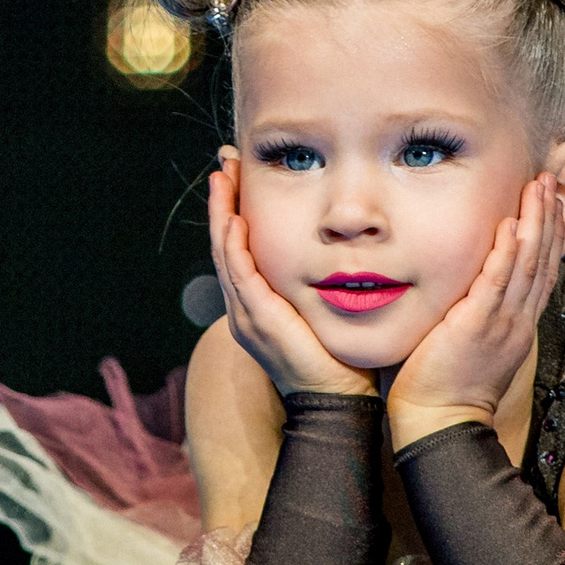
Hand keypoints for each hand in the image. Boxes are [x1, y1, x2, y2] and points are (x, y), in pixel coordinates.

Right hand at [207, 154, 376, 398]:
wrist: (338, 402)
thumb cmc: (339, 360)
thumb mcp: (324, 311)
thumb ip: (322, 283)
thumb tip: (343, 253)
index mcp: (258, 305)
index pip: (239, 249)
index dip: (234, 210)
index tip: (239, 175)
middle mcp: (245, 309)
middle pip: (224, 244)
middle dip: (222, 201)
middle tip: (225, 162)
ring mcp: (247, 316)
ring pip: (225, 254)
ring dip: (222, 213)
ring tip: (223, 177)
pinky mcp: (259, 321)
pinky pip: (240, 275)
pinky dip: (234, 245)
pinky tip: (235, 218)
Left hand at [386, 172, 564, 447]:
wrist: (440, 425)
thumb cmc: (446, 390)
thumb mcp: (475, 347)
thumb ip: (480, 316)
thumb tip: (474, 291)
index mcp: (518, 327)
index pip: (542, 272)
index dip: (549, 234)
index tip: (550, 202)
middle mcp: (517, 322)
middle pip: (543, 260)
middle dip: (548, 216)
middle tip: (549, 178)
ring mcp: (501, 324)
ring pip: (528, 264)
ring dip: (534, 222)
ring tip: (538, 186)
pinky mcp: (477, 326)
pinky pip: (498, 282)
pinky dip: (507, 252)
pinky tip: (510, 224)